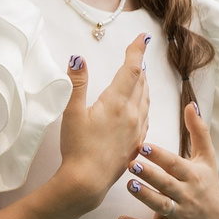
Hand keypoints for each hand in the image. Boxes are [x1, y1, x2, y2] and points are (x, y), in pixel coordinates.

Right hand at [48, 33, 150, 212]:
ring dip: (143, 83)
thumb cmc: (77, 147)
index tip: (141, 38)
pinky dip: (144, 102)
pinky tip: (140, 106)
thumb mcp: (72, 113)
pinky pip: (146, 116)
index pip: (131, 70)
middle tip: (137, 53)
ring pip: (145, 99)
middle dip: (139, 65)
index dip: (136, 51)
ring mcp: (136, 130)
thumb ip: (77, 84)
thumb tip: (78, 58)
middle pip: (140, 83)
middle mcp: (131, 114)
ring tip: (140, 75)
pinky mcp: (136, 142)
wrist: (88, 181)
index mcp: (116, 103)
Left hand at [115, 99, 218, 218]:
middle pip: (167, 184)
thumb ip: (198, 132)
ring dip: (144, 197)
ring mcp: (179, 214)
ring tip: (128, 185)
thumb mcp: (207, 159)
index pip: (176, 164)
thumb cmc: (208, 184)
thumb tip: (191, 104)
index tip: (143, 145)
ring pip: (160, 206)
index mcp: (193, 175)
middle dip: (150, 175)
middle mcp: (186, 194)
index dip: (160, 156)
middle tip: (130, 164)